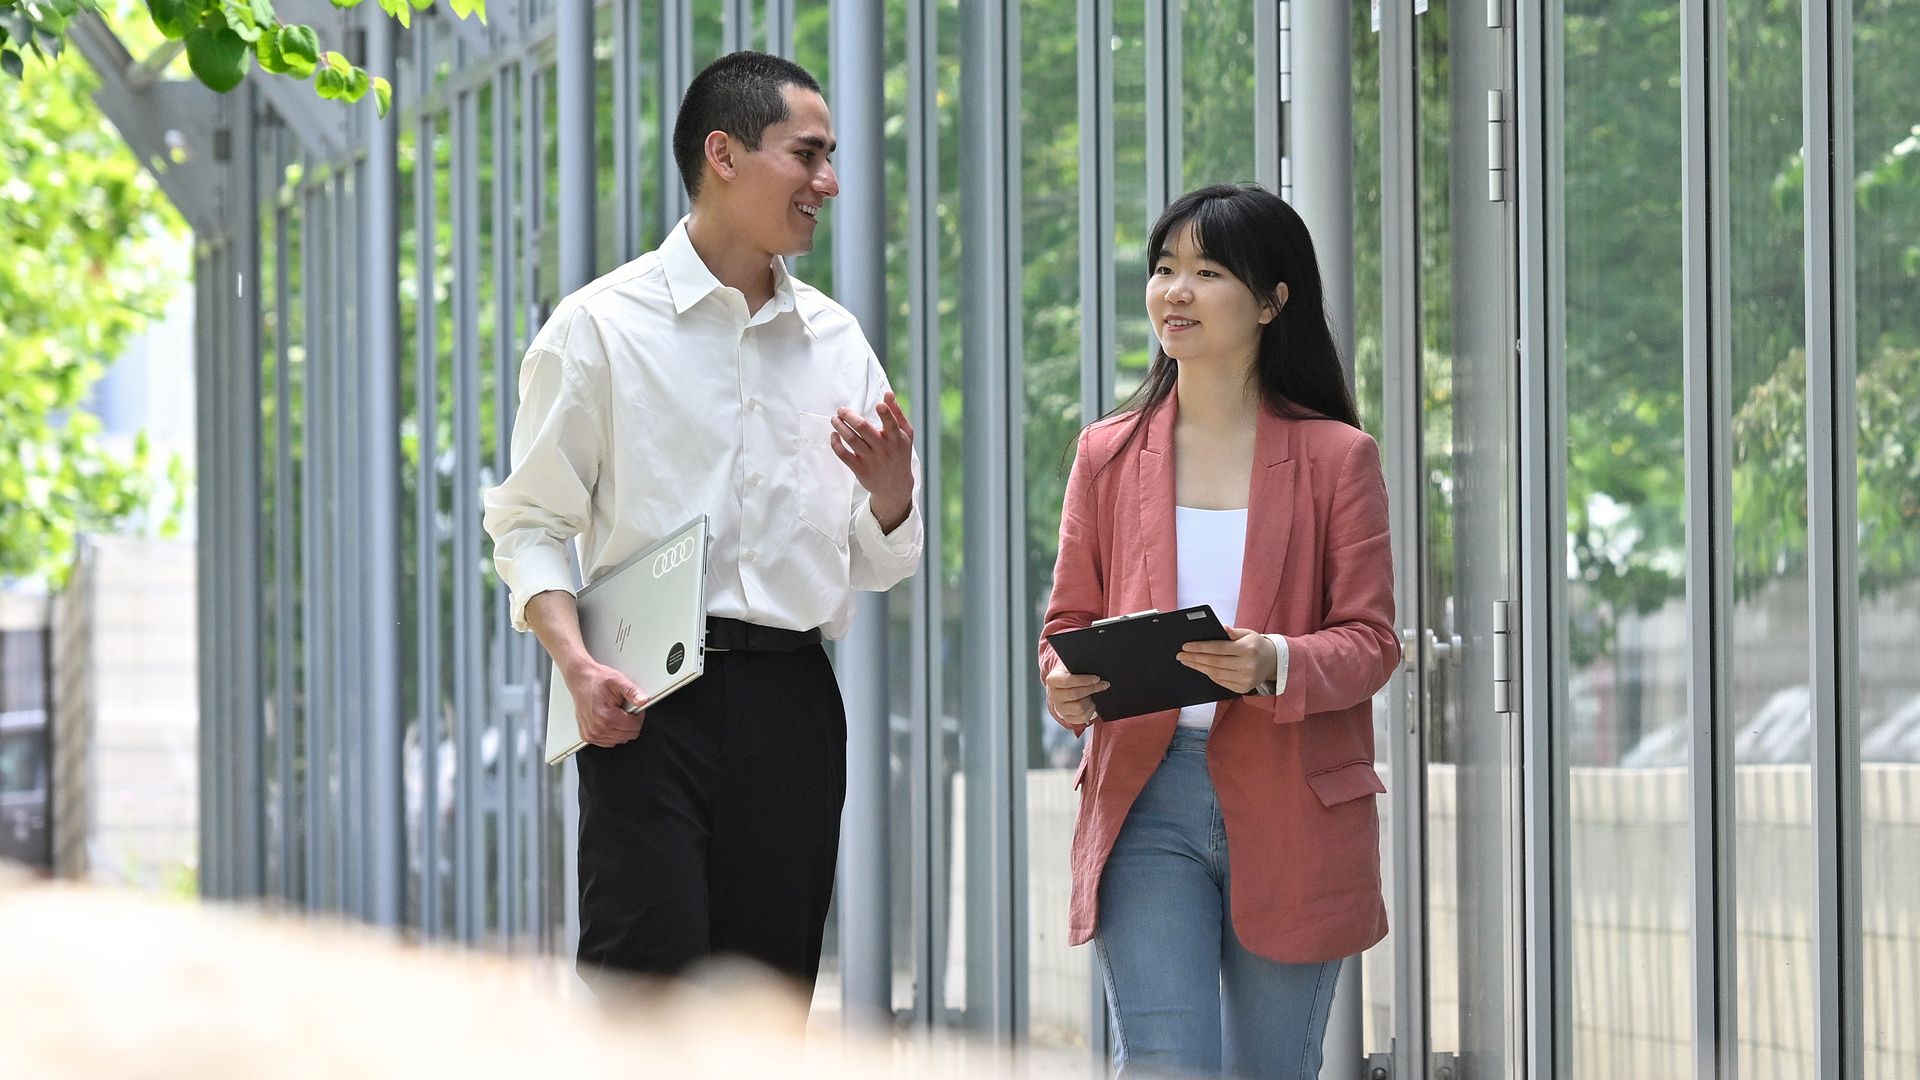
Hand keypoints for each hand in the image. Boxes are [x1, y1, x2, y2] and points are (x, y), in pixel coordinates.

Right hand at [562, 658, 648, 747]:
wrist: (581, 680)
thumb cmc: (597, 680)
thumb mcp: (619, 681)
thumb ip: (633, 692)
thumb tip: (643, 700)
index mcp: (607, 717)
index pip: (634, 727)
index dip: (638, 716)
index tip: (632, 707)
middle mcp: (597, 728)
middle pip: (627, 735)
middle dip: (630, 723)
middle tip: (623, 709)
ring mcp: (591, 734)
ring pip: (618, 740)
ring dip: (620, 729)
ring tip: (614, 713)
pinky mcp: (587, 736)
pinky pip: (607, 742)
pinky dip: (611, 733)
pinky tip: (608, 720)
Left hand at [830, 390, 915, 531]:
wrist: (895, 486)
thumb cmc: (899, 454)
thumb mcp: (906, 434)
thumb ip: (897, 413)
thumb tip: (888, 393)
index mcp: (896, 438)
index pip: (891, 424)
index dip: (886, 414)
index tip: (878, 405)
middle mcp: (883, 448)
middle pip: (863, 428)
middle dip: (849, 416)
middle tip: (841, 410)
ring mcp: (871, 459)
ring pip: (851, 439)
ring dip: (839, 426)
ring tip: (834, 419)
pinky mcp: (859, 469)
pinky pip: (843, 454)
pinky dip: (835, 443)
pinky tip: (834, 435)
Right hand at [1044, 664, 1108, 732]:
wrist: (1066, 687)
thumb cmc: (1072, 674)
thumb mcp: (1072, 667)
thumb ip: (1080, 667)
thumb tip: (1095, 670)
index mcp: (1053, 680)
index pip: (1068, 681)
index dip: (1084, 680)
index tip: (1097, 678)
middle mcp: (1053, 696)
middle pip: (1075, 694)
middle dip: (1092, 689)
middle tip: (1103, 684)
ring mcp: (1059, 708)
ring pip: (1079, 707)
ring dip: (1090, 700)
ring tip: (1094, 694)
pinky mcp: (1067, 718)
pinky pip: (1082, 718)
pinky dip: (1091, 710)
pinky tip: (1092, 703)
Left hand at [1176, 627, 1276, 694]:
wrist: (1272, 662)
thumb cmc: (1256, 645)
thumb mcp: (1248, 633)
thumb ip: (1232, 632)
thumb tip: (1220, 628)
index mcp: (1248, 649)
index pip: (1218, 648)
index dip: (1200, 647)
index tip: (1185, 646)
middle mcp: (1247, 665)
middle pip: (1214, 662)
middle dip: (1194, 658)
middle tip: (1180, 655)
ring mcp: (1245, 679)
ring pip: (1215, 674)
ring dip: (1198, 667)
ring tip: (1187, 662)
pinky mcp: (1243, 688)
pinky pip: (1220, 682)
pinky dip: (1208, 674)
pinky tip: (1200, 668)